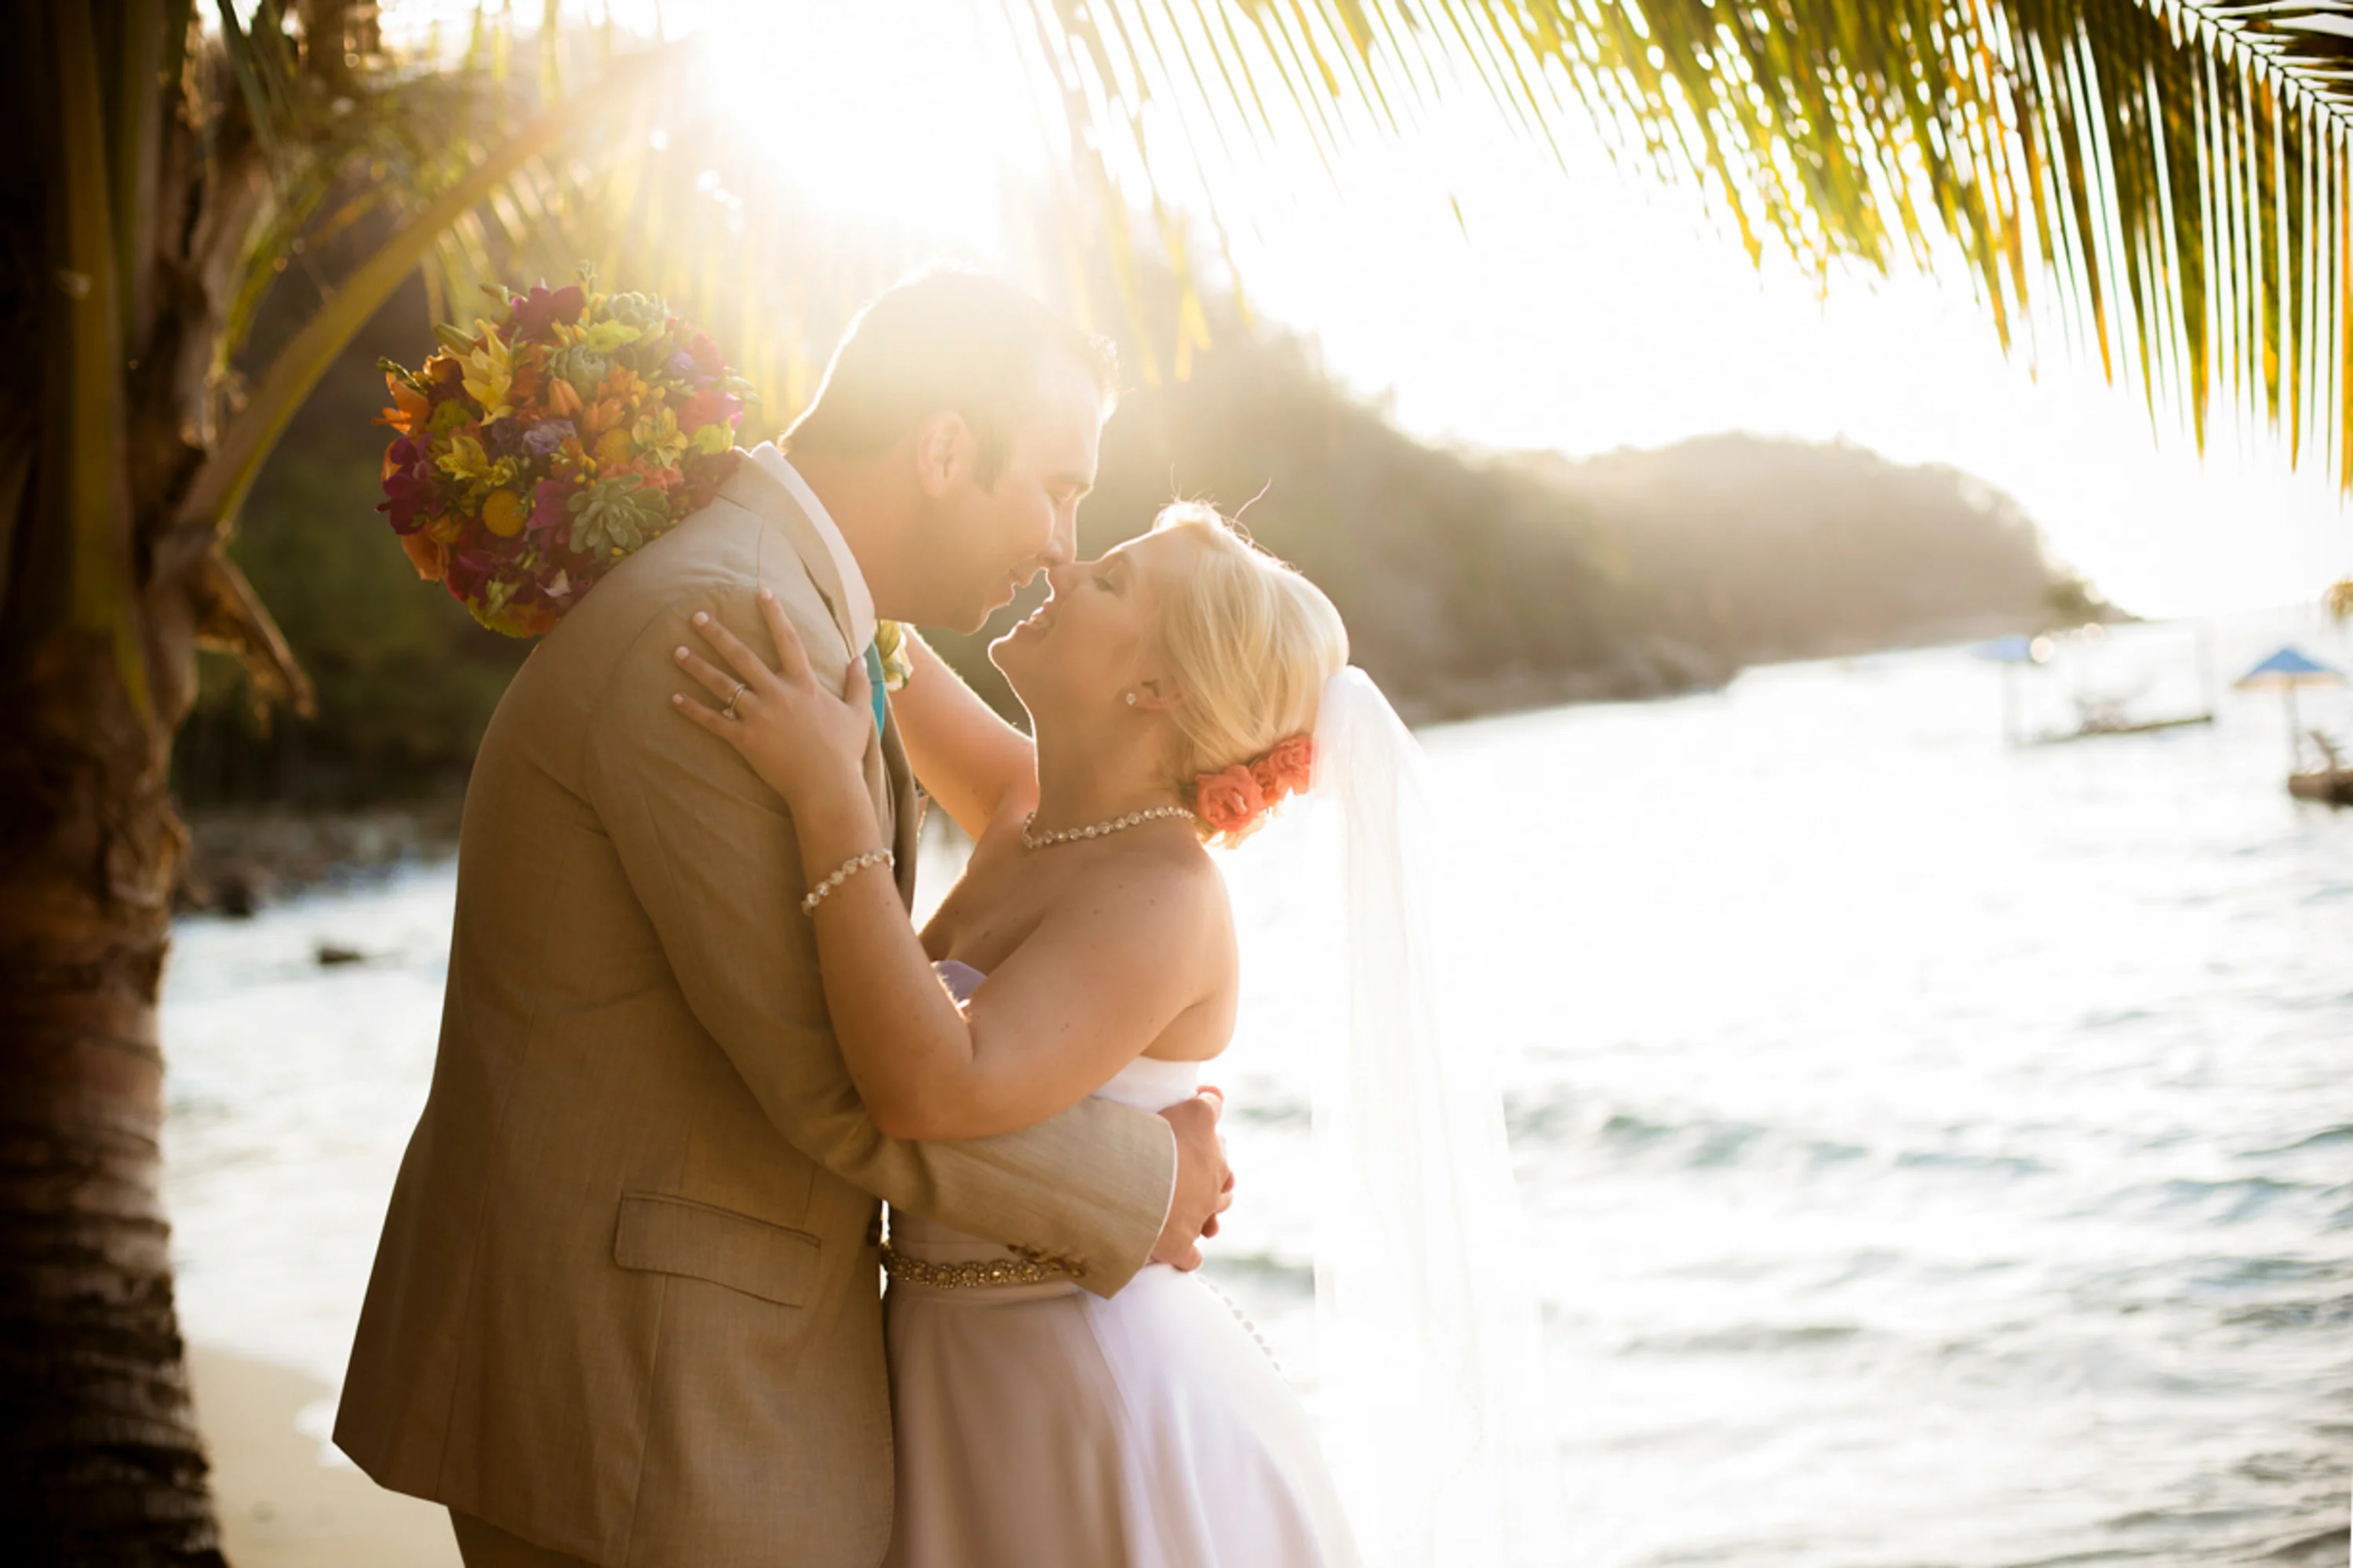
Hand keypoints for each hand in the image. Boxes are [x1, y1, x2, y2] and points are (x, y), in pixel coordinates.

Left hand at [670, 589, 873, 807]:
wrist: (827, 786)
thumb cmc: (844, 752)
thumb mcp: (859, 714)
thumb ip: (858, 684)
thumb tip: (860, 659)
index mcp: (804, 685)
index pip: (788, 640)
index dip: (775, 614)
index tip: (761, 591)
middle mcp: (778, 694)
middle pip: (742, 657)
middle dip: (718, 634)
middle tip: (697, 617)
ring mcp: (759, 716)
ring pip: (722, 685)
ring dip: (698, 667)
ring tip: (677, 651)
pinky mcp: (746, 740)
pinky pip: (714, 722)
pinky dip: (693, 710)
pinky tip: (674, 698)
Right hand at [1151, 1088, 1233, 1271]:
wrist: (1136, 1189)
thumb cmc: (1157, 1143)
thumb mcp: (1189, 1111)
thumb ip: (1205, 1102)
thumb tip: (1216, 1093)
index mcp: (1215, 1153)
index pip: (1219, 1140)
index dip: (1208, 1136)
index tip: (1193, 1134)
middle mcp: (1212, 1186)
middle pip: (1223, 1178)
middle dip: (1212, 1173)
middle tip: (1192, 1170)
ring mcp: (1198, 1218)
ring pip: (1213, 1214)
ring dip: (1207, 1211)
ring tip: (1197, 1208)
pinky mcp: (1180, 1246)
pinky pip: (1190, 1257)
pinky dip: (1187, 1254)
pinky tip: (1181, 1252)